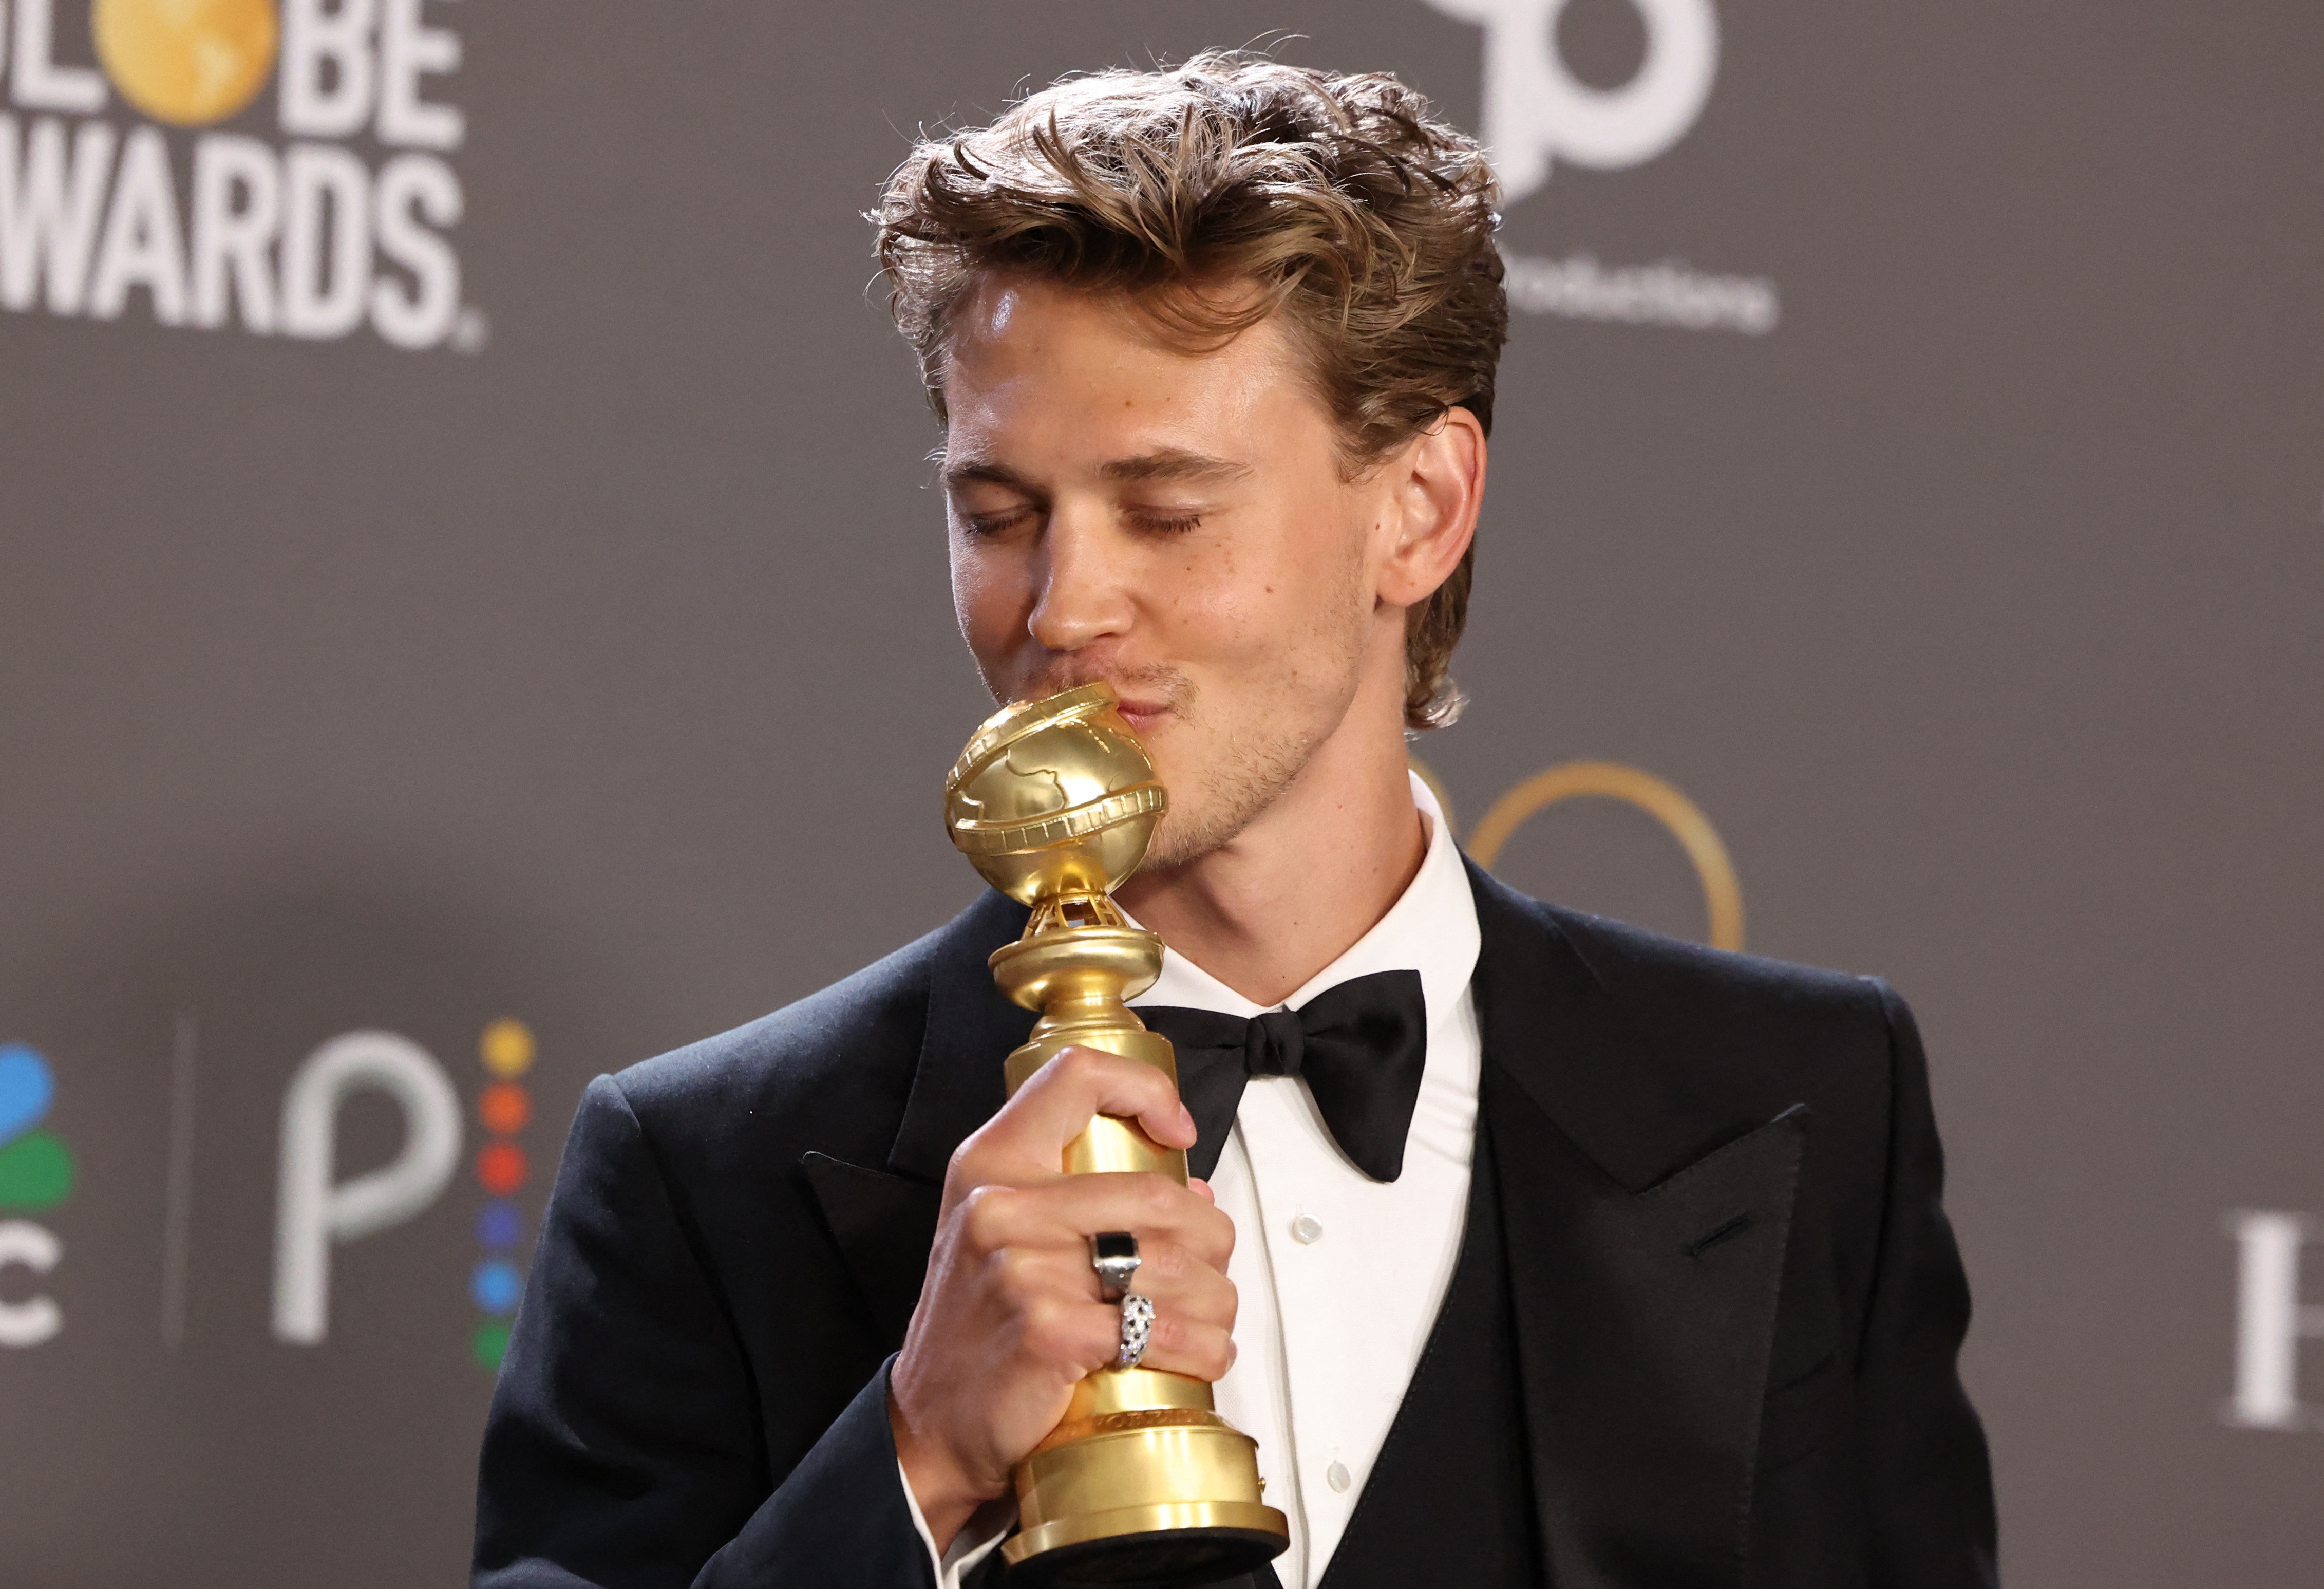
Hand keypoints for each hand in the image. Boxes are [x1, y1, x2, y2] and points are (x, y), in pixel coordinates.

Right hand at [888, 1046, 1237, 1549]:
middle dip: (1211, 1236)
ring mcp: (1024, 1269)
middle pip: (1156, 1193)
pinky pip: (1161, 1330)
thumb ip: (1084, 1197)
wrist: (932, 1422)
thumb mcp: (1004, 1234)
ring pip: (1173, 1264)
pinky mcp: (1049, 1331)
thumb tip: (1192, 1193)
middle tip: (1214, 1265)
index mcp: (991, 1163)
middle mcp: (1001, 1206)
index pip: (1076, 1077)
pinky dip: (1204, 1347)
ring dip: (1216, 1299)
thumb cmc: (977, 1326)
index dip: (1145, 1091)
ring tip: (1213, 1318)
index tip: (1178, 1131)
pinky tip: (1205, 1354)